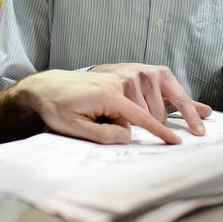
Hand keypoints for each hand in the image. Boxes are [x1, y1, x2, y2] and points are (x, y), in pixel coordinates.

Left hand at [16, 69, 181, 144]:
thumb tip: (128, 136)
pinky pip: (133, 99)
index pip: (140, 115)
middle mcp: (116, 83)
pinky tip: (122, 108)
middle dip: (125, 126)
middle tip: (92, 122)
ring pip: (137, 107)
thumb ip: (103, 134)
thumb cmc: (55, 106)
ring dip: (126, 118)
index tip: (176, 142)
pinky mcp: (116, 81)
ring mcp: (117, 79)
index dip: (159, 131)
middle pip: (140, 113)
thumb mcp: (74, 127)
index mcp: (107, 95)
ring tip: (94, 114)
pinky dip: (134, 108)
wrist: (46, 86)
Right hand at [90, 63, 211, 134]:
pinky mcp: (119, 85)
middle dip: (152, 118)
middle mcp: (150, 74)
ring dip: (138, 118)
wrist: (107, 73)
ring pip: (145, 116)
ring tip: (131, 105)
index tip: (199, 132)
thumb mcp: (162, 88)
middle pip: (160, 115)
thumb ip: (184, 102)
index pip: (182, 100)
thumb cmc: (137, 84)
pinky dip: (126, 116)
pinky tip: (121, 107)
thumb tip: (207, 112)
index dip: (191, 118)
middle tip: (142, 107)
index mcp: (164, 74)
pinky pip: (129, 114)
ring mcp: (134, 78)